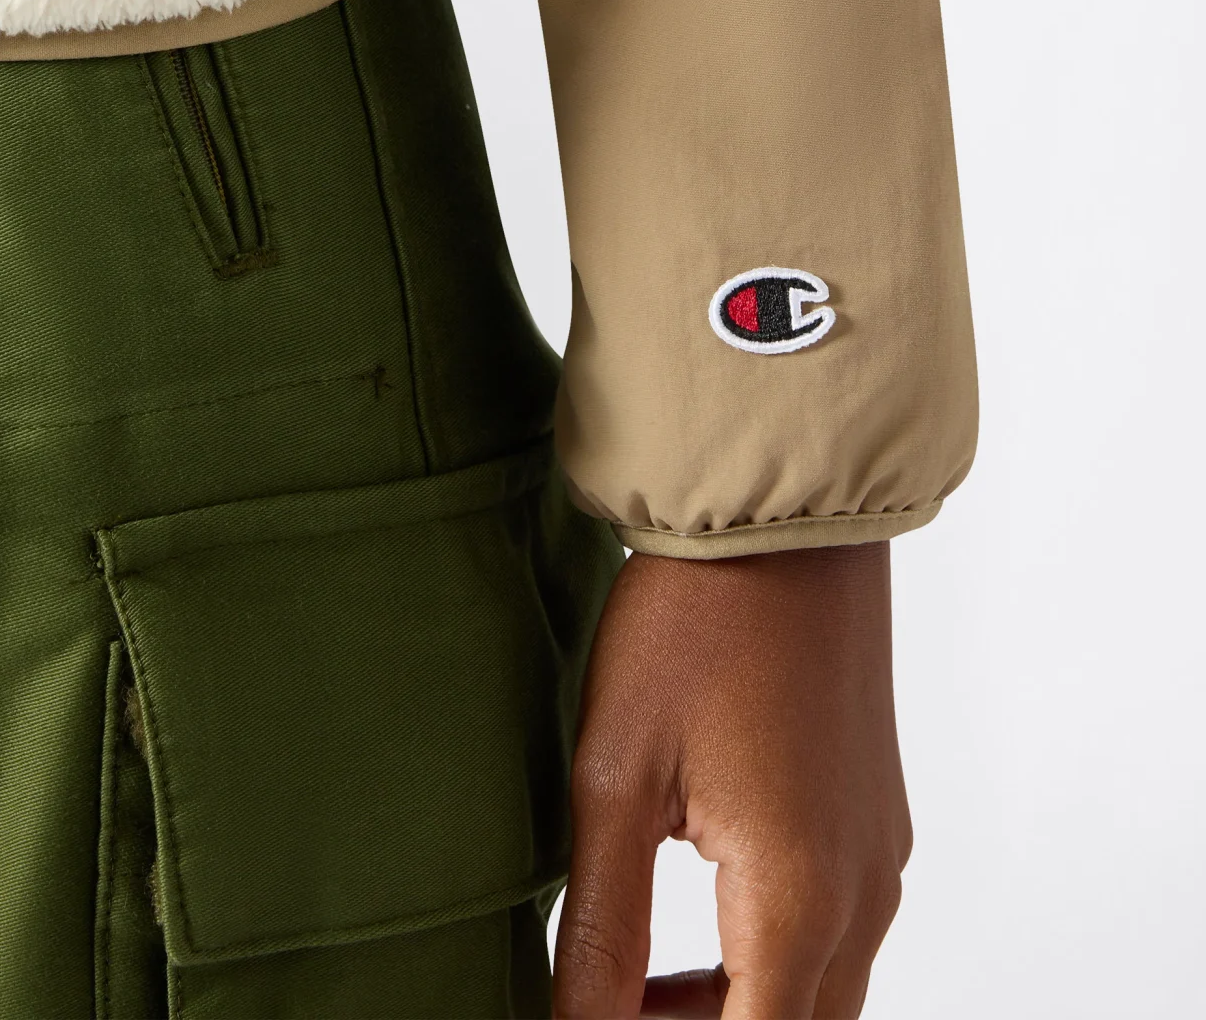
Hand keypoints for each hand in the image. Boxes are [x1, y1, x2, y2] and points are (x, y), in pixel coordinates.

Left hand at [553, 541, 910, 1018]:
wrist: (779, 510)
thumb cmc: (693, 625)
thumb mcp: (617, 781)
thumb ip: (600, 932)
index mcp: (799, 901)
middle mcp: (862, 895)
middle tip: (606, 1005)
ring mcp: (879, 855)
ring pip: (816, 993)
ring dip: (731, 1008)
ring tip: (630, 976)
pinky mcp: (874, 817)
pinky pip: (835, 931)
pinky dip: (766, 954)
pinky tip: (690, 905)